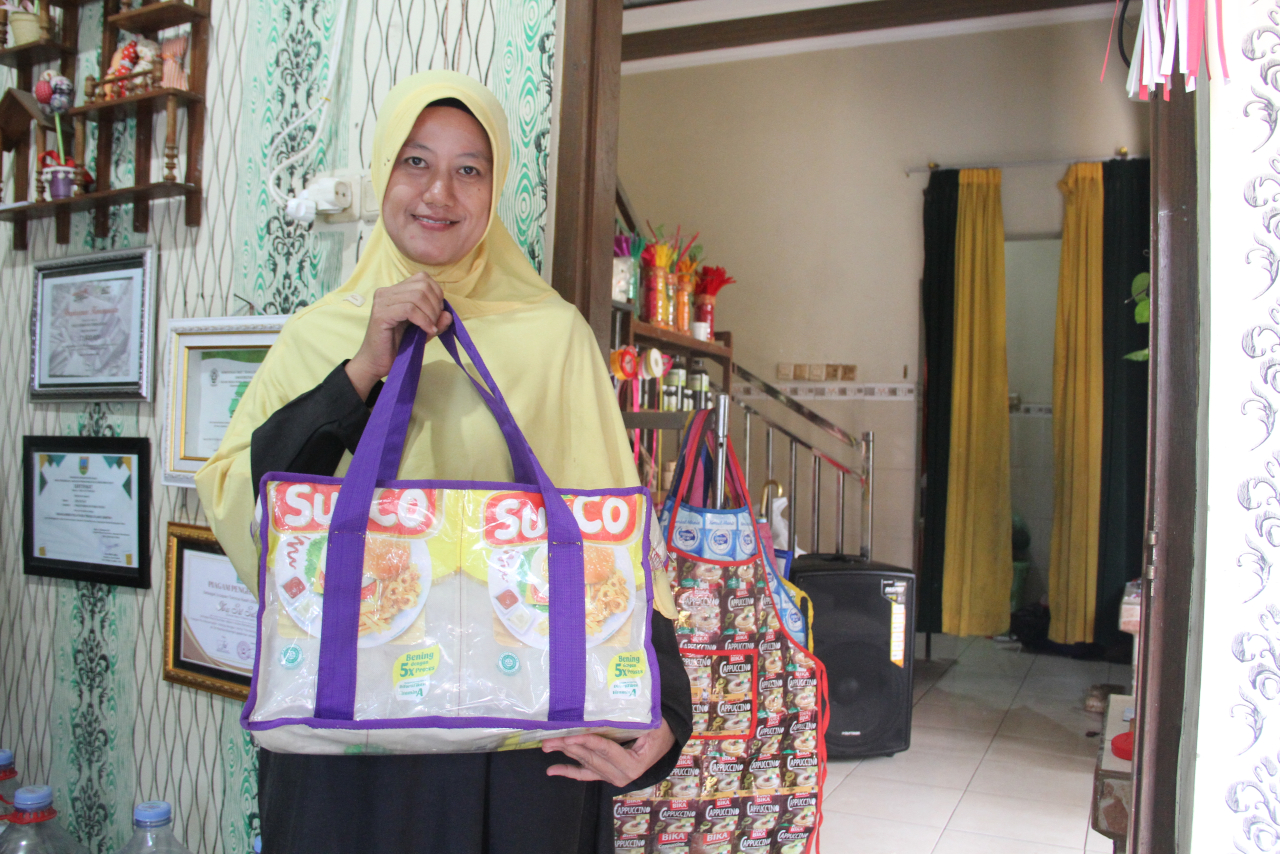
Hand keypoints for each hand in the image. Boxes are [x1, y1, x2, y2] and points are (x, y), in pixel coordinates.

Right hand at [345, 273, 453, 398]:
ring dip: (431, 313)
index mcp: (395, 291)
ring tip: (431, 328)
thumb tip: (448, 313)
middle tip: (435, 323)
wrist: (377, 363)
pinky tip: (427, 331)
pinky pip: (409, 309)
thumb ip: (436, 321)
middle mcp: (386, 292)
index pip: (423, 278)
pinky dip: (423, 320)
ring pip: (417, 296)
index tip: (438, 313)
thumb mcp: (423, 331)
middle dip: (436, 305)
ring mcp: (382, 301)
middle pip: (422, 285)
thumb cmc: (398, 346)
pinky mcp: (381, 314)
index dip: (437, 294)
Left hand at [542, 720, 675, 786]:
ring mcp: (613, 777)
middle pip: (591, 758)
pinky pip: (585, 774)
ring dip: (564, 755)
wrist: (666, 742)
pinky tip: (552, 769)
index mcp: (633, 764)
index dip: (586, 742)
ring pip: (585, 764)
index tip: (569, 736)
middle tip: (549, 740)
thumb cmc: (660, 730)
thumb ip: (631, 720)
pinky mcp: (606, 774)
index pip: (605, 750)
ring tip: (547, 746)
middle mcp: (621, 775)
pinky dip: (568, 771)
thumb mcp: (651, 724)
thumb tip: (611, 704)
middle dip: (568, 748)